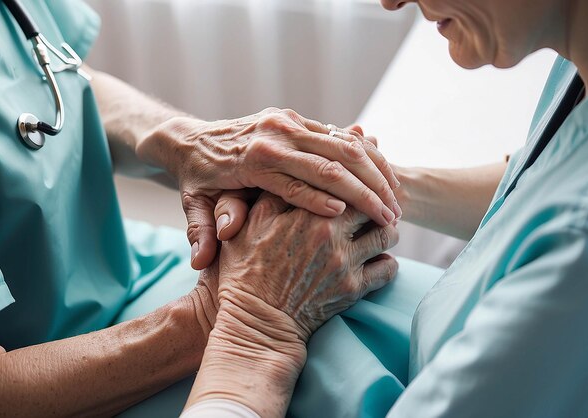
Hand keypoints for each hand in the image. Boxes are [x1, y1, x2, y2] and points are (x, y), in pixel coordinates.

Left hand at [136, 108, 400, 269]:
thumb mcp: (195, 206)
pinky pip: (340, 134)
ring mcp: (286, 122)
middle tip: (394, 217)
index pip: (302, 183)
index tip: (368, 224)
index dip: (336, 203)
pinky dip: (367, 156)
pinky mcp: (295, 118)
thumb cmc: (198, 181)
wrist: (191, 140)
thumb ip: (201, 232)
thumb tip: (201, 262)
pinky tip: (385, 176)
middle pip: (332, 162)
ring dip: (375, 172)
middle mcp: (273, 135)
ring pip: (344, 144)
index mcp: (253, 159)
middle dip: (368, 191)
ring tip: (397, 200)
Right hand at [183, 193, 398, 415]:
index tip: (354, 187)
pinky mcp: (354, 290)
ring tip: (378, 231)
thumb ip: (278, 193)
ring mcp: (345, 264)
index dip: (354, 184)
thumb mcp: (252, 223)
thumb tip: (299, 173)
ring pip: (387, 236)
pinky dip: (387, 262)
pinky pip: (388, 269)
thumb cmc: (247, 270)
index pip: (347, 185)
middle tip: (371, 207)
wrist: (256, 321)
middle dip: (374, 205)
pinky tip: (377, 259)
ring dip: (385, 231)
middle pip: (373, 207)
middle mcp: (332, 235)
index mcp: (308, 213)